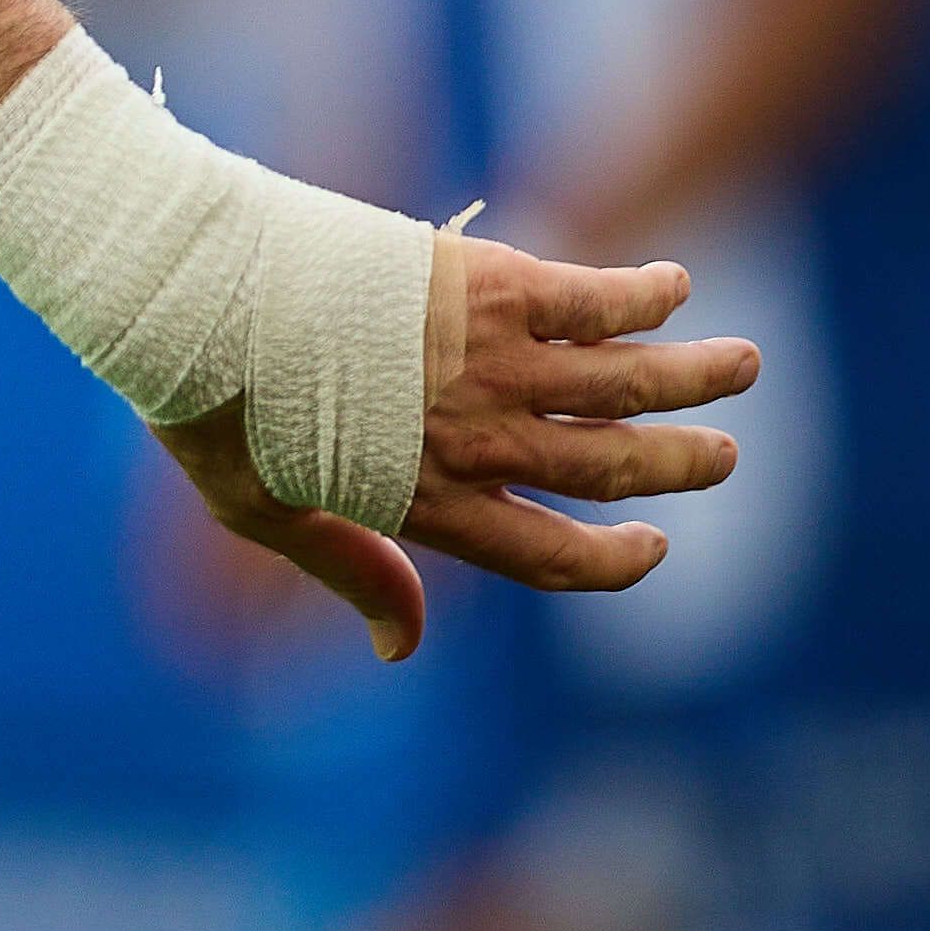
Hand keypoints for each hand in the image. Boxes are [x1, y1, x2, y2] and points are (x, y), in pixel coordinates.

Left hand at [154, 233, 755, 665]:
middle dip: (679, 466)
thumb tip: (400, 647)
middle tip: (727, 458)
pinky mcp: (481, 283)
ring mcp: (487, 361)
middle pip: (611, 469)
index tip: (655, 547)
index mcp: (429, 502)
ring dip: (694, 375)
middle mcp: (477, 440)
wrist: (185, 290)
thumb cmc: (205, 399)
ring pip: (627, 380)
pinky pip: (592, 296)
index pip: (552, 557)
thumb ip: (348, 568)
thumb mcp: (260, 510)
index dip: (616, 562)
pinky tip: (674, 283)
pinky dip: (643, 291)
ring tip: (744, 365)